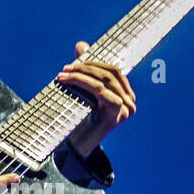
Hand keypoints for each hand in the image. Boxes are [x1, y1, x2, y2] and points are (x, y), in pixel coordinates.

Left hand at [55, 41, 135, 157]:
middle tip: (66, 68)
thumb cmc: (80, 121)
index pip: (113, 70)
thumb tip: (81, 45)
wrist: (77, 149)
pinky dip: (82, 82)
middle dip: (86, 67)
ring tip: (63, 74)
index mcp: (126, 95)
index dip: (94, 62)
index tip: (75, 60)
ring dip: (81, 74)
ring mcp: (125, 109)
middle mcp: (130, 102)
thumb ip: (85, 70)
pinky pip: (100, 91)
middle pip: (110, 73)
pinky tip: (68, 81)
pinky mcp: (116, 115)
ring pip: (104, 80)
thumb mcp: (83, 92)